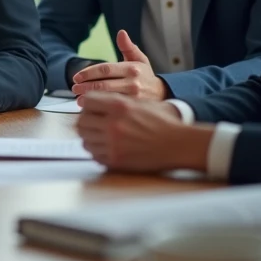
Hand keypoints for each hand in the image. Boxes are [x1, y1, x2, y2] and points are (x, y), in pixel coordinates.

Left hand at [71, 30, 170, 100]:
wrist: (163, 94)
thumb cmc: (146, 76)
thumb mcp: (140, 59)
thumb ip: (128, 47)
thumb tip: (121, 33)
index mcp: (132, 68)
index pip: (105, 69)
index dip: (88, 73)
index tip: (76, 77)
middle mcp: (133, 82)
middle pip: (103, 84)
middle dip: (86, 86)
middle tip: (74, 88)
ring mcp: (134, 97)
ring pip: (107, 98)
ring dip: (90, 98)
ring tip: (78, 99)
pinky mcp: (133, 109)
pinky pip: (113, 109)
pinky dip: (100, 108)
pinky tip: (91, 108)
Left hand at [76, 92, 210, 172]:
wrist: (179, 144)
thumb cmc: (164, 123)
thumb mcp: (141, 102)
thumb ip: (117, 101)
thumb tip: (96, 102)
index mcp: (119, 106)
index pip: (88, 101)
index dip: (87, 105)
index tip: (90, 109)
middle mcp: (113, 124)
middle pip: (82, 122)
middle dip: (85, 122)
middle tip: (91, 124)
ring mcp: (113, 143)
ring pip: (85, 140)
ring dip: (90, 138)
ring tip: (98, 136)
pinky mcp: (116, 160)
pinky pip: (94, 155)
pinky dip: (96, 151)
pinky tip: (105, 148)